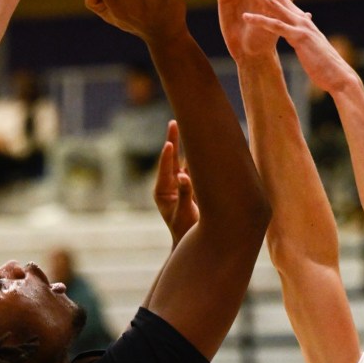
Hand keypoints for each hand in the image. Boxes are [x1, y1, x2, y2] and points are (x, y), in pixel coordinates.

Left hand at [153, 120, 198, 244]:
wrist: (190, 240)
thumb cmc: (185, 230)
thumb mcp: (184, 213)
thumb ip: (185, 194)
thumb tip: (183, 176)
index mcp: (162, 191)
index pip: (165, 169)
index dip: (167, 155)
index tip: (169, 142)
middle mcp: (169, 184)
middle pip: (171, 158)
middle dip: (173, 140)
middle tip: (173, 122)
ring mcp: (180, 183)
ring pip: (183, 160)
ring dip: (186, 144)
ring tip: (188, 126)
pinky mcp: (190, 185)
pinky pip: (193, 167)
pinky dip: (197, 156)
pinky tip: (201, 143)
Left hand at [234, 0, 357, 94]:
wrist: (338, 74)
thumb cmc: (322, 61)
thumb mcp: (308, 41)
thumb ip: (302, 28)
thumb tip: (302, 19)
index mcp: (297, 16)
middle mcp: (298, 16)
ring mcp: (299, 25)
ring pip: (272, 4)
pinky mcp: (298, 38)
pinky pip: (276, 27)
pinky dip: (260, 21)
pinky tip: (245, 16)